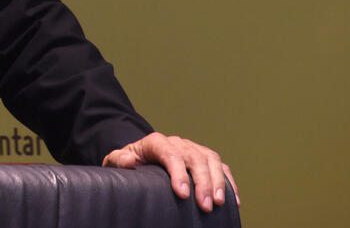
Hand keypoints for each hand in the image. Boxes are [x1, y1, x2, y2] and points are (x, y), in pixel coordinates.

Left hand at [102, 132, 238, 211]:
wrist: (139, 156)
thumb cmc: (128, 162)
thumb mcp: (116, 160)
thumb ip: (118, 159)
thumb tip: (129, 161)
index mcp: (156, 142)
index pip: (169, 153)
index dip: (178, 173)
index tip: (183, 194)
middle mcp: (177, 143)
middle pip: (194, 157)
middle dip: (202, 182)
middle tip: (206, 206)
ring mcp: (192, 149)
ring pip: (211, 159)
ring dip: (218, 181)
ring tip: (219, 203)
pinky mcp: (204, 158)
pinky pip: (221, 166)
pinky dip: (228, 181)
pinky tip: (233, 200)